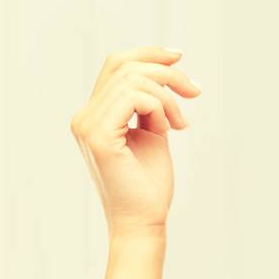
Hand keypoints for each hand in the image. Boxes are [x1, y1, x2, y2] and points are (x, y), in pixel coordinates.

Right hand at [70, 48, 201, 236]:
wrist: (143, 224)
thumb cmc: (149, 188)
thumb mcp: (151, 134)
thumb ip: (149, 104)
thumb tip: (162, 71)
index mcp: (93, 116)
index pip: (116, 66)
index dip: (149, 54)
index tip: (179, 58)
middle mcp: (84, 118)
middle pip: (124, 65)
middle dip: (166, 72)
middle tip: (194, 91)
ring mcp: (87, 125)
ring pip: (132, 79)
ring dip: (167, 96)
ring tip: (179, 124)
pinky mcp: (99, 135)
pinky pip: (134, 97)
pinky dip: (159, 107)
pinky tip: (169, 130)